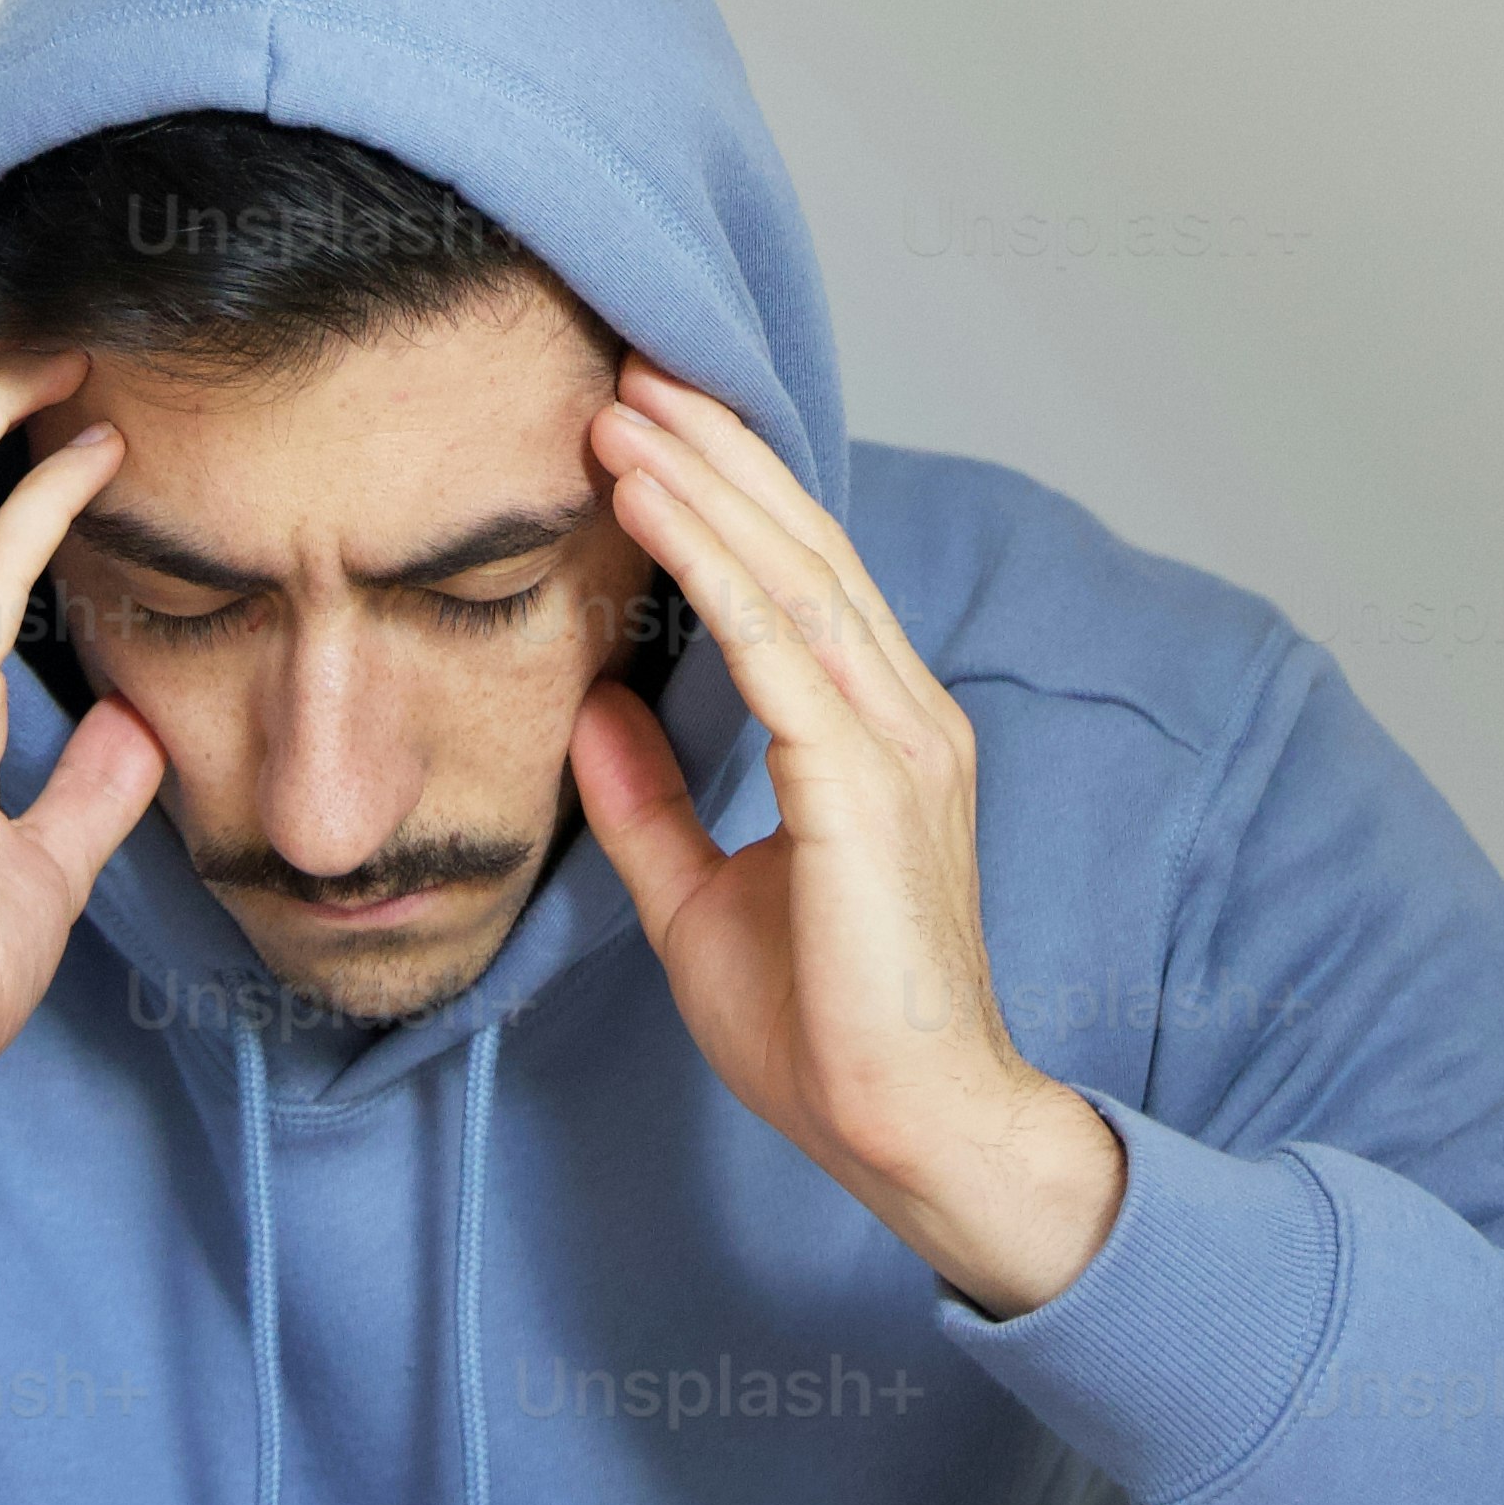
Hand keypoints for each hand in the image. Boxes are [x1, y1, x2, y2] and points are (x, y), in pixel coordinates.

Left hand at [570, 360, 1125, 1317]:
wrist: (914, 1135)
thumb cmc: (828, 1036)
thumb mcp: (700, 900)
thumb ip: (652, 802)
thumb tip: (589, 709)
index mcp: (878, 737)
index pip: (798, 581)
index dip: (726, 493)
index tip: (643, 424)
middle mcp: (904, 717)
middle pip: (801, 545)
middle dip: (713, 450)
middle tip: (627, 368)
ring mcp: (898, 744)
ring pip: (791, 571)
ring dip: (701, 478)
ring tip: (618, 405)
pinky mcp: (866, 786)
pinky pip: (775, 644)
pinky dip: (707, 560)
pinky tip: (646, 500)